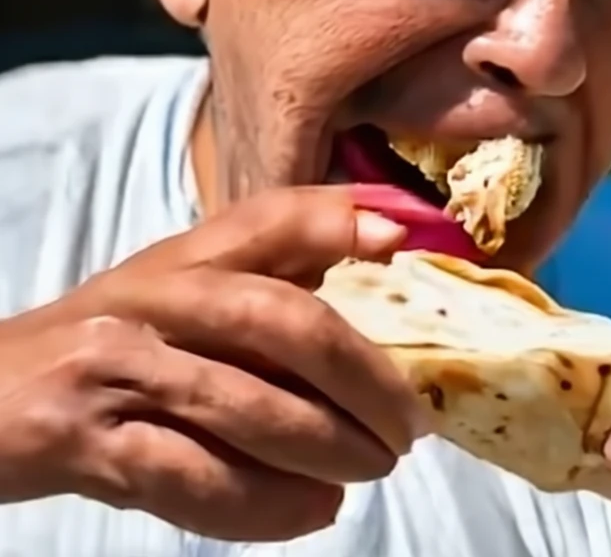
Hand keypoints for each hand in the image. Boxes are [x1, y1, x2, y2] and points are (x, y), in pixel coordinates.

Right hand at [0, 186, 424, 541]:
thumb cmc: (117, 337)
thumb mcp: (187, 284)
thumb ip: (279, 258)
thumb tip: (387, 232)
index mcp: (185, 256)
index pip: (267, 219)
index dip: (333, 221)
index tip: (399, 240)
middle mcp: (156, 299)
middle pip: (277, 323)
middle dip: (359, 376)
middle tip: (408, 425)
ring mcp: (116, 369)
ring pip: (241, 407)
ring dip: (324, 446)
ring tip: (373, 470)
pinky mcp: (83, 443)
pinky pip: (190, 479)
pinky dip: (264, 503)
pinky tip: (314, 511)